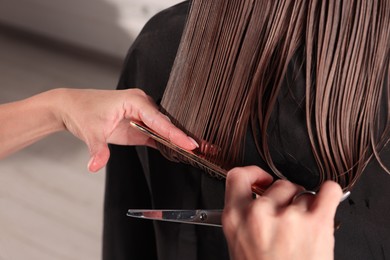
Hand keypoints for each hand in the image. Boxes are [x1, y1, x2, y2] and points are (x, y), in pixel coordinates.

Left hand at [56, 88, 197, 171]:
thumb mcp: (90, 131)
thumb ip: (97, 149)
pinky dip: (168, 144)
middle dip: (184, 136)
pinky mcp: (139, 127)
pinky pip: (158, 135)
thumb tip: (96, 165)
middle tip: (204, 148)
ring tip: (198, 151)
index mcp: (135, 100)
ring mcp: (142, 116)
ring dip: (178, 140)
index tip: (191, 143)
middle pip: (167, 123)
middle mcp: (142, 106)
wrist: (72, 108)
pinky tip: (179, 152)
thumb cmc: (82, 110)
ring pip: (165, 129)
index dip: (175, 133)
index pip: (159, 119)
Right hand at [222, 166, 341, 259]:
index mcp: (235, 218)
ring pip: (303, 192)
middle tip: (288, 219)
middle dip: (286, 198)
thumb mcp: (240, 245)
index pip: (238, 177)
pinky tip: (324, 202)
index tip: (262, 180)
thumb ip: (246, 217)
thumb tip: (259, 196)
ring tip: (304, 230)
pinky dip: (329, 193)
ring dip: (306, 207)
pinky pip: (327, 191)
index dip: (253, 174)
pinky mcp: (316, 224)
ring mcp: (288, 218)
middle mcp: (259, 214)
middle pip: (278, 185)